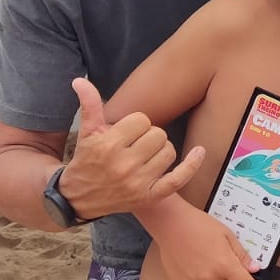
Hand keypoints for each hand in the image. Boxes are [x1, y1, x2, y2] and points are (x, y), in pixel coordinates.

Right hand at [60, 77, 205, 220]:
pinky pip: (178, 178)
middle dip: (148, 136)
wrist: (80, 198)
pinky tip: (200, 151)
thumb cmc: (87, 160)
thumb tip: (81, 80)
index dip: (136, 124)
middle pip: (158, 134)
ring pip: (169, 151)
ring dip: (161, 150)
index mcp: (109, 145)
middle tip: (136, 144)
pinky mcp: (149, 196)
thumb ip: (89, 104)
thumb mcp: (86, 132)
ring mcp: (138, 182)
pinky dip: (192, 164)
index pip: (141, 120)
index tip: (127, 132)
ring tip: (146, 155)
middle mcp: (124, 164)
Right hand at [149, 198, 270, 279]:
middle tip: (224, 262)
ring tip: (205, 257)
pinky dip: (199, 277)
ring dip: (214, 278)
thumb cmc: (198, 225)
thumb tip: (253, 268)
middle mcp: (210, 277)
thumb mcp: (227, 235)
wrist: (171, 224)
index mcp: (225, 264)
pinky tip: (193, 260)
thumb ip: (241, 254)